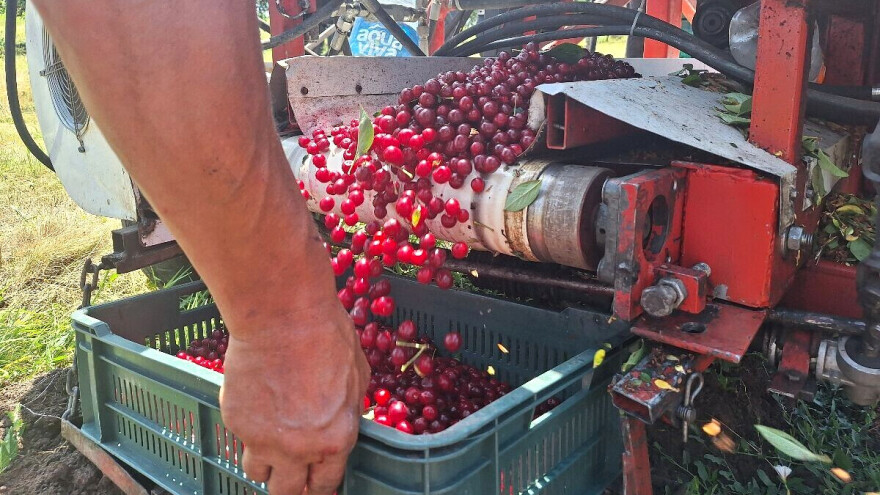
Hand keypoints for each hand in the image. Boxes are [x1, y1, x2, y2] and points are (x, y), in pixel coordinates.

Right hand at [219, 301, 369, 494]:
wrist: (281, 315)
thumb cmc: (327, 337)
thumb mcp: (356, 377)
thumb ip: (348, 410)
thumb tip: (346, 419)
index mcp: (334, 440)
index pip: (324, 485)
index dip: (319, 485)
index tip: (314, 482)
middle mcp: (297, 449)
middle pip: (285, 493)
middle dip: (289, 485)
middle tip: (288, 471)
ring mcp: (262, 439)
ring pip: (256, 473)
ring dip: (264, 462)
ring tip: (269, 437)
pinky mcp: (235, 422)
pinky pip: (241, 437)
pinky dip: (248, 426)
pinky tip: (256, 399)